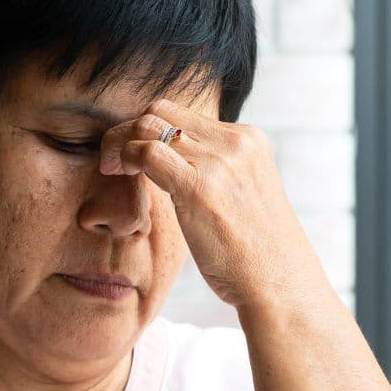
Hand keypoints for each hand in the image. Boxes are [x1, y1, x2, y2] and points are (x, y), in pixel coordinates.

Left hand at [96, 96, 317, 310]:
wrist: (278, 280)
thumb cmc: (253, 250)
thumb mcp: (240, 193)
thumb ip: (214, 171)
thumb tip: (171, 166)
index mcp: (247, 139)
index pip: (182, 115)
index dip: (149, 130)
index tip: (132, 156)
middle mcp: (235, 142)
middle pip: (162, 110)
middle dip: (129, 129)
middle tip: (114, 159)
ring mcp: (219, 162)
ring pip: (149, 125)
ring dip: (120, 143)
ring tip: (113, 168)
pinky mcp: (200, 187)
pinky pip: (148, 153)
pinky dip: (126, 158)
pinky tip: (122, 176)